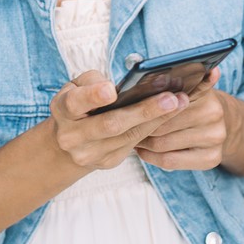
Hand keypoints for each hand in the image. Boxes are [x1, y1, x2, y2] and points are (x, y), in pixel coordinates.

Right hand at [48, 70, 188, 170]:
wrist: (68, 140)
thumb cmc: (79, 102)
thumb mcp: (77, 85)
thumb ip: (95, 81)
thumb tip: (129, 83)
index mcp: (63, 110)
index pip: (76, 103)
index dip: (93, 96)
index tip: (111, 90)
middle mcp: (73, 136)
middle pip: (111, 124)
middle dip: (143, 111)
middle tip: (170, 98)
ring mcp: (90, 154)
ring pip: (128, 136)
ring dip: (157, 120)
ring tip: (180, 103)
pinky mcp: (108, 162)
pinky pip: (134, 144)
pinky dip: (154, 128)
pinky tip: (172, 115)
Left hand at [135, 68, 232, 170]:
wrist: (229, 123)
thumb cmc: (196, 104)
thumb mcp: (189, 87)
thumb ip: (173, 83)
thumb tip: (152, 75)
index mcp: (204, 94)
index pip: (165, 103)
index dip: (144, 107)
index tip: (127, 108)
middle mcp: (213, 115)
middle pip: (162, 125)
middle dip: (140, 126)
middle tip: (123, 125)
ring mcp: (215, 139)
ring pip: (163, 144)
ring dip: (142, 142)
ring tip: (131, 137)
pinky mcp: (212, 159)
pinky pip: (170, 161)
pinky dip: (151, 157)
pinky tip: (143, 151)